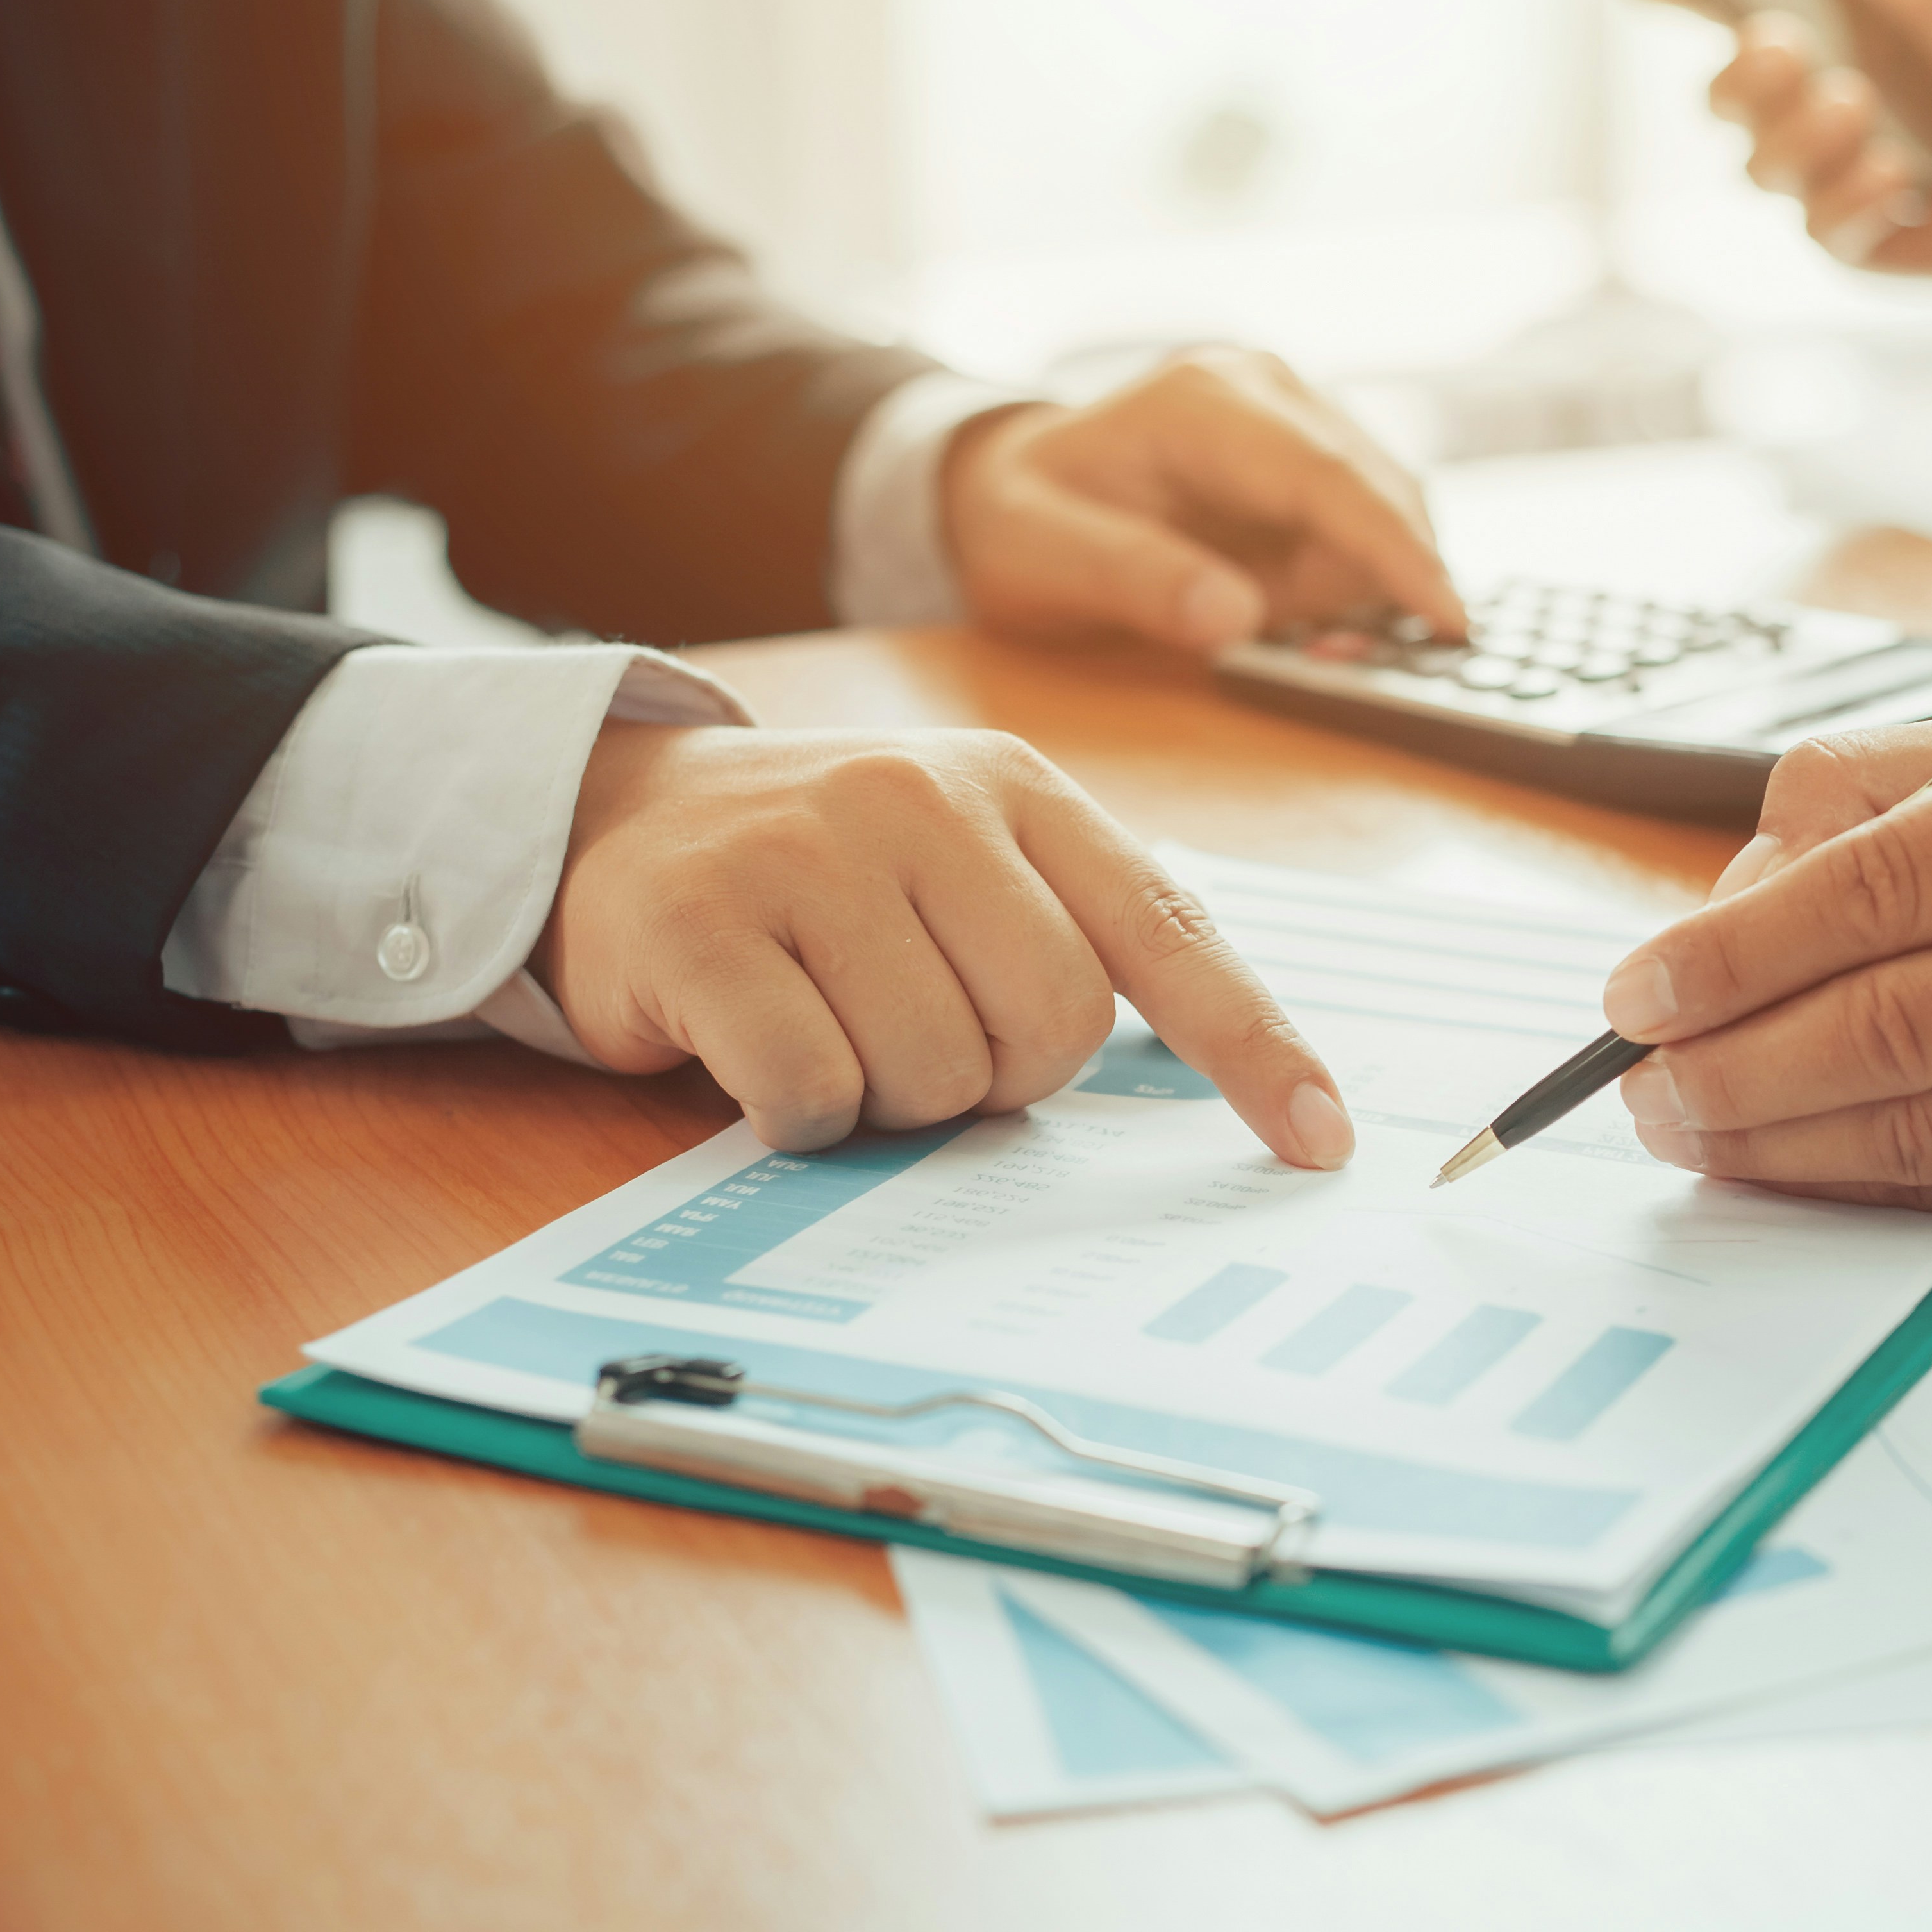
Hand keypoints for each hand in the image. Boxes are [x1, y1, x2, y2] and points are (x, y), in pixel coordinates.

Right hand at [532, 721, 1356, 1167]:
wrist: (612, 812)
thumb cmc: (824, 869)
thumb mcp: (964, 860)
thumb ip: (1076, 937)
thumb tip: (1225, 1083)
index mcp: (1014, 789)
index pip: (1166, 929)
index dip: (1251, 1046)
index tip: (1318, 1142)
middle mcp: (920, 799)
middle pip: (1052, 1029)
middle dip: (997, 1076)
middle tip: (918, 1033)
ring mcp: (807, 853)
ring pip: (935, 1075)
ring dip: (891, 1099)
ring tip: (830, 1023)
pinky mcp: (702, 924)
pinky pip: (815, 1092)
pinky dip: (800, 1114)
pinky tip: (760, 1050)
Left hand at [938, 347, 1465, 652]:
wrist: (1009, 484)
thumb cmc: (1021, 521)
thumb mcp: (1042, 557)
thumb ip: (1133, 580)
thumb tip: (1235, 617)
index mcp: (1203, 400)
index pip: (1326, 478)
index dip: (1395, 552)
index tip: (1449, 619)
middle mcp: (1266, 389)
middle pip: (1377, 493)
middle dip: (1374, 586)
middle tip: (1325, 659)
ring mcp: (1297, 416)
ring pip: (1385, 515)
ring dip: (1351, 591)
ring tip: (1272, 630)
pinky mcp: (1312, 455)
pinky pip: (1365, 528)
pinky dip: (1347, 584)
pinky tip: (1287, 612)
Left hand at [1597, 702, 1931, 1229]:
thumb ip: (1877, 796)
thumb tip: (1726, 905)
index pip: (1870, 888)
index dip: (1730, 953)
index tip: (1635, 992)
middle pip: (1882, 1026)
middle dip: (1727, 1067)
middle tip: (1638, 1082)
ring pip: (1918, 1129)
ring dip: (1771, 1144)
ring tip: (1687, 1126)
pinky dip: (1862, 1185)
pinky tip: (1793, 1162)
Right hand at [1633, 0, 1931, 284]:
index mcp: (1829, 27)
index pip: (1729, 7)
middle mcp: (1821, 105)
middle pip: (1724, 101)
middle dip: (1739, 75)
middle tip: (1785, 46)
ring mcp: (1841, 179)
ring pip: (1761, 169)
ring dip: (1799, 132)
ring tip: (1863, 105)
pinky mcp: (1872, 245)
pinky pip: (1820, 230)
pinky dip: (1850, 196)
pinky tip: (1901, 175)